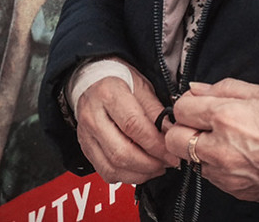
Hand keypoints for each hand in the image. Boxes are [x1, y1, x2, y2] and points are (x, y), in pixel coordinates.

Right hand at [74, 64, 174, 183]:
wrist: (92, 81)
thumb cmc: (119, 82)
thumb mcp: (142, 87)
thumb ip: (156, 112)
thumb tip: (172, 135)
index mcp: (108, 94)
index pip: (134, 126)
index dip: (156, 145)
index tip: (172, 153)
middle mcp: (92, 116)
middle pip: (121, 152)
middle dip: (150, 164)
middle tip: (167, 163)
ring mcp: (86, 134)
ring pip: (112, 167)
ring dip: (140, 174)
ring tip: (157, 167)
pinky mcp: (86, 148)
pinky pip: (105, 172)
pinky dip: (127, 177)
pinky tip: (141, 170)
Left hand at [165, 78, 258, 204]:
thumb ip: (223, 88)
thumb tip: (195, 89)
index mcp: (225, 117)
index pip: (181, 109)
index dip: (188, 104)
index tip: (196, 105)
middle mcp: (220, 148)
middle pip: (174, 139)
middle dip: (183, 129)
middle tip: (199, 124)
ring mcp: (226, 172)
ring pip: (191, 160)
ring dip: (199, 149)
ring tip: (224, 141)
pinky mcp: (234, 189)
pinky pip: (211, 176)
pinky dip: (216, 166)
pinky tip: (236, 156)